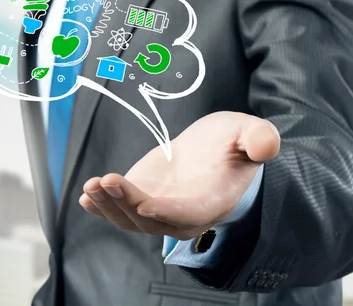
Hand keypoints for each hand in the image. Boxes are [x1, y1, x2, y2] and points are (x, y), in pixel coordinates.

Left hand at [79, 111, 280, 239]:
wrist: (212, 150)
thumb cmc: (232, 142)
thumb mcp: (248, 132)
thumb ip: (258, 138)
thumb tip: (266, 144)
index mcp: (212, 201)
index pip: (190, 214)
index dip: (169, 212)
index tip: (146, 204)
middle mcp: (183, 214)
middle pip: (152, 221)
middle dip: (127, 204)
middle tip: (107, 180)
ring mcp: (159, 209)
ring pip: (130, 219)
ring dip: (109, 205)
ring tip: (92, 185)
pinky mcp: (141, 199)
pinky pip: (119, 211)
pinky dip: (101, 207)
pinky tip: (86, 195)